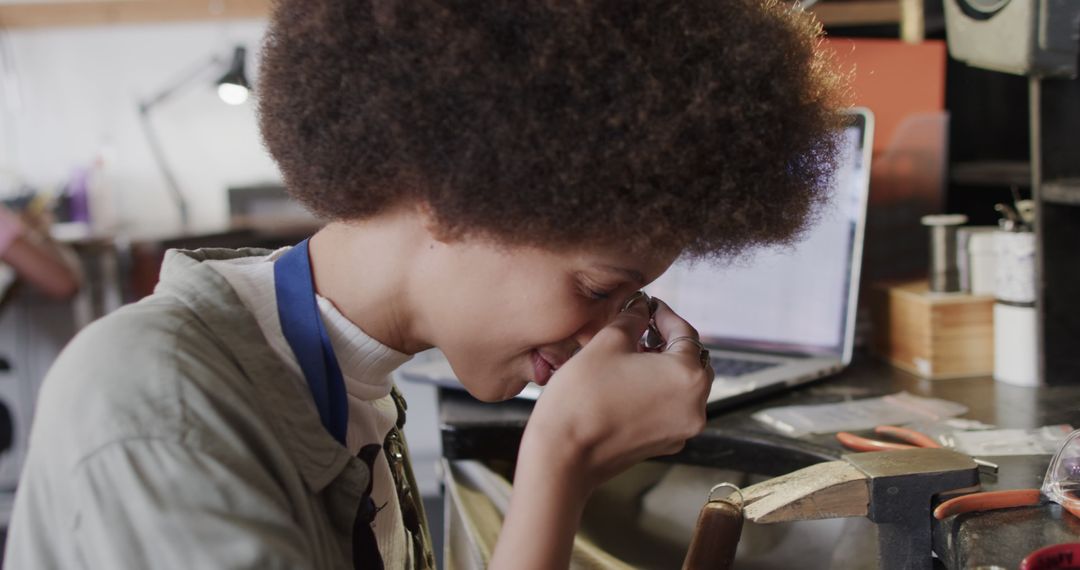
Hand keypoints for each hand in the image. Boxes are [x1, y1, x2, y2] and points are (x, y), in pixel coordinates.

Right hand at [523, 295, 712, 490]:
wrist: (562, 455)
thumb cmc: (582, 398)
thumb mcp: (607, 342)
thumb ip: (632, 319)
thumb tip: (641, 308)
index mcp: (688, 376)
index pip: (685, 332)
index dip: (664, 314)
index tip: (647, 305)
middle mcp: (695, 405)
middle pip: (692, 360)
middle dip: (667, 341)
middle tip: (640, 328)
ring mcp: (682, 429)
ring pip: (683, 385)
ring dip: (663, 366)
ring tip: (632, 355)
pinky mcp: (665, 444)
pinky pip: (671, 408)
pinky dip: (658, 391)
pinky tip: (629, 382)